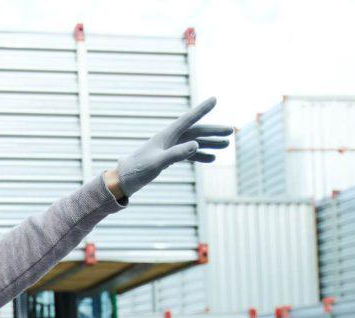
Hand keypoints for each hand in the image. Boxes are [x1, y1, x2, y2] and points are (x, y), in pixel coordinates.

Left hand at [115, 96, 231, 196]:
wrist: (123, 180)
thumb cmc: (137, 170)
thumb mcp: (157, 163)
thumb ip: (176, 154)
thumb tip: (196, 144)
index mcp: (166, 135)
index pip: (187, 119)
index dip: (201, 110)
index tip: (214, 99)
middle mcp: (168, 139)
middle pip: (195, 131)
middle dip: (213, 131)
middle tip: (231, 131)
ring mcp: (168, 148)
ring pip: (194, 142)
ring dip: (210, 143)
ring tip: (226, 145)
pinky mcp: (167, 157)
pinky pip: (187, 153)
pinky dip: (199, 155)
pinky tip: (211, 159)